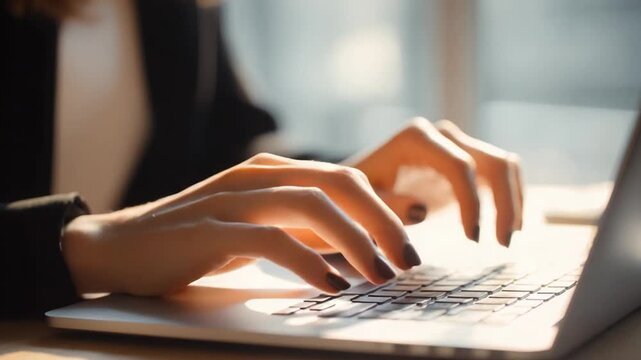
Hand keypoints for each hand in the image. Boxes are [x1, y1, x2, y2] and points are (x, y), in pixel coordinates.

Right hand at [62, 153, 420, 296]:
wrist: (121, 246)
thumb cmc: (198, 239)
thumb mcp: (260, 229)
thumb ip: (304, 230)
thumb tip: (358, 243)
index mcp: (272, 172)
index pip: (343, 178)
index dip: (384, 206)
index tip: (412, 238)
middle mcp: (257, 175)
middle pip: (337, 184)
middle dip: (381, 222)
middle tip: (407, 259)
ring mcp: (233, 198)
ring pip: (310, 204)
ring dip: (354, 240)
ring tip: (379, 275)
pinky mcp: (211, 227)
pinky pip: (272, 238)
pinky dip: (308, 262)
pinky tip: (331, 285)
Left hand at [344, 118, 522, 245]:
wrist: (353, 187)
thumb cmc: (354, 197)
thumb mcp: (362, 203)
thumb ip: (387, 206)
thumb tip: (422, 209)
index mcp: (417, 138)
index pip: (460, 166)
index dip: (472, 203)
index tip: (472, 240)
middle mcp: (441, 135)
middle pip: (491, 162)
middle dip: (503, 203)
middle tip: (501, 244)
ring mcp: (455, 145)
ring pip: (503, 165)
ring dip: (512, 201)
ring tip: (505, 239)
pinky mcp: (463, 161)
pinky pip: (499, 174)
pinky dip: (509, 198)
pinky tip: (505, 229)